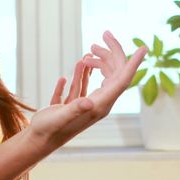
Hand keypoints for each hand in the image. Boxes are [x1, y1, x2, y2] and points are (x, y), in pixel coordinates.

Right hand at [27, 31, 146, 148]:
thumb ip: (74, 109)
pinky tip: (76, 67)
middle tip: (101, 36)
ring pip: (100, 79)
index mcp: (99, 105)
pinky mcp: (76, 105)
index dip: (133, 63)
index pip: (122, 80)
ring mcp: (88, 104)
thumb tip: (89, 101)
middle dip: (111, 54)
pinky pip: (84, 86)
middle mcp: (98, 104)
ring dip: (97, 63)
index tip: (143, 47)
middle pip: (113, 75)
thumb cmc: (48, 131)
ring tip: (88, 52)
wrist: (37, 143)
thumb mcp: (59, 118)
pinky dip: (82, 75)